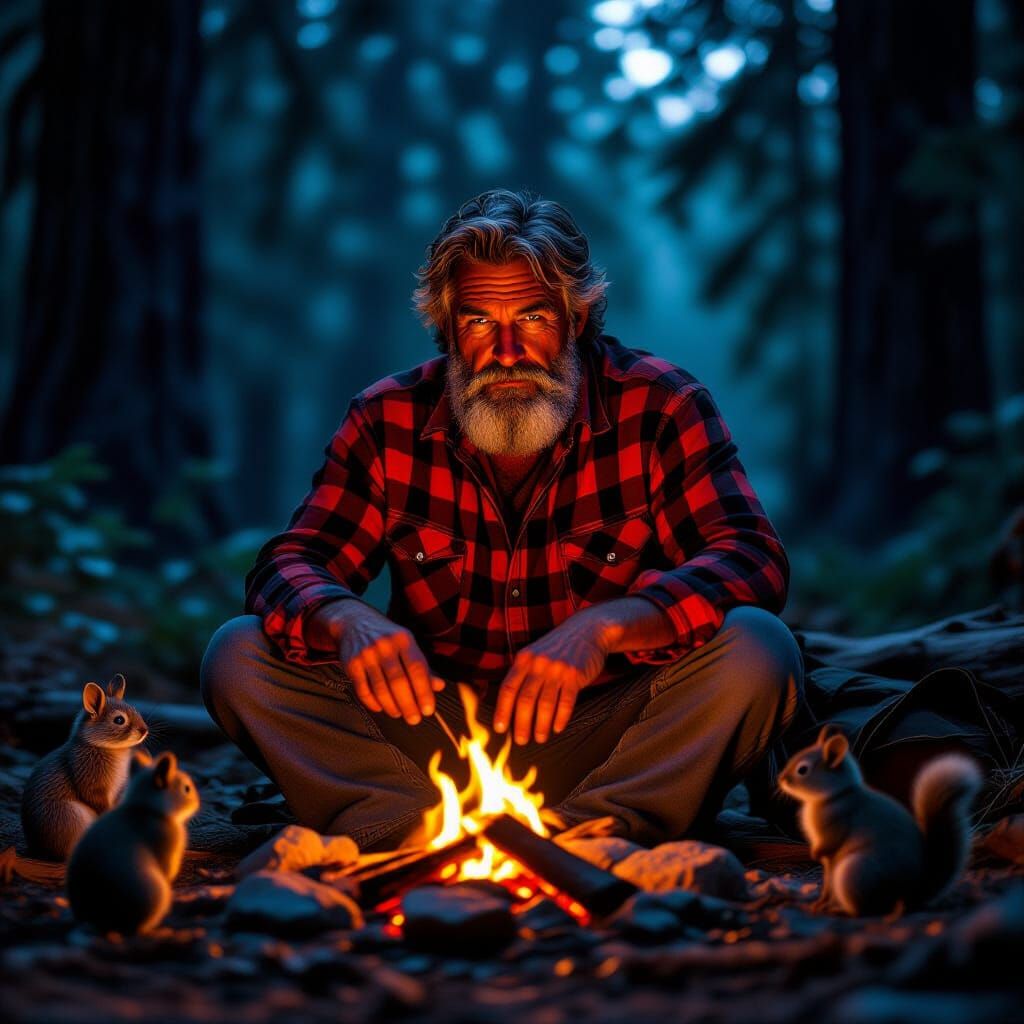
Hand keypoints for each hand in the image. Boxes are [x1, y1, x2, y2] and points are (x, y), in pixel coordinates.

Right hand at [328, 602, 444, 724]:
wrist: (353, 621)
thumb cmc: (387, 636)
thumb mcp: (407, 644)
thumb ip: (423, 666)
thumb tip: (439, 686)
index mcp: (403, 639)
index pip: (417, 669)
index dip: (424, 692)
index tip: (428, 709)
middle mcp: (384, 645)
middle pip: (398, 682)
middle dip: (408, 704)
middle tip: (414, 719)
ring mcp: (366, 654)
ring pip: (380, 689)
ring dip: (392, 706)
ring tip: (399, 714)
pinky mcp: (351, 664)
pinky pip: (363, 690)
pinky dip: (373, 703)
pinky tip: (381, 708)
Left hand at [494, 610, 610, 744]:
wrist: (587, 630)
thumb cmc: (557, 648)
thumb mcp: (534, 654)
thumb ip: (522, 673)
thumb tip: (507, 704)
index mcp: (524, 659)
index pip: (508, 689)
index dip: (502, 711)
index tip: (499, 728)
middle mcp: (538, 664)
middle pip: (525, 700)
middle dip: (521, 724)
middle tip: (521, 740)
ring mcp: (557, 669)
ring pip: (545, 704)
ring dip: (541, 725)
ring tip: (539, 738)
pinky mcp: (575, 675)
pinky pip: (566, 702)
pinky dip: (560, 718)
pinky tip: (557, 728)